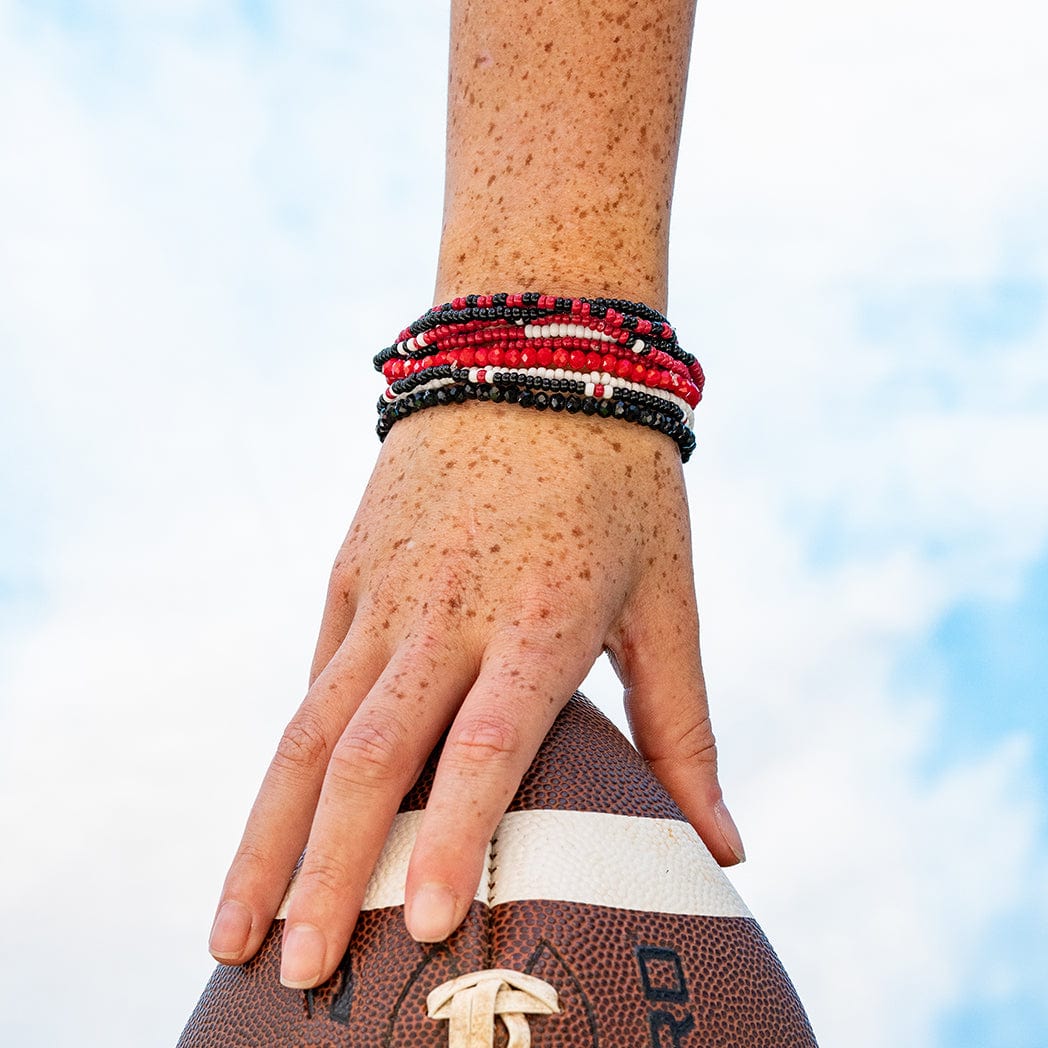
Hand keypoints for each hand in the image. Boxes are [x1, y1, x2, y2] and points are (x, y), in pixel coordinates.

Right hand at [207, 403, 743, 988]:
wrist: (531, 358)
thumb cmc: (618, 484)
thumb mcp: (667, 596)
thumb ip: (684, 727)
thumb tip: (723, 849)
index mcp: (542, 617)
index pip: (486, 743)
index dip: (454, 833)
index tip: (427, 928)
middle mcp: (447, 609)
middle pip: (364, 754)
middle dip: (322, 872)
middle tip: (292, 973)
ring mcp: (385, 589)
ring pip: (307, 726)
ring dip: (264, 835)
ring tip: (230, 929)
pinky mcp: (350, 570)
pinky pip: (317, 675)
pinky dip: (291, 761)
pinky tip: (270, 832)